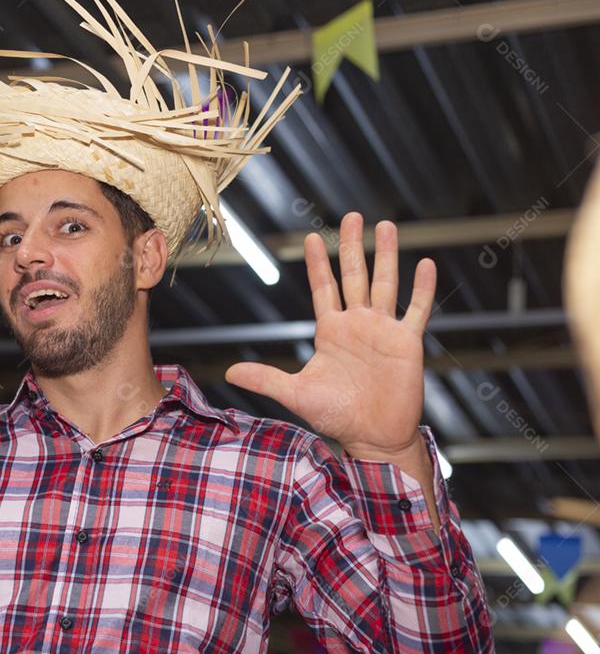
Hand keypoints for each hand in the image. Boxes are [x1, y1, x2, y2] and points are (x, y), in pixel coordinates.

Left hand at [225, 212, 435, 456]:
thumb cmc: (336, 417)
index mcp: (330, 331)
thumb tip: (228, 373)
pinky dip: (421, 288)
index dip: (319, 263)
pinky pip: (417, 310)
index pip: (323, 287)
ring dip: (387, 255)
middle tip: (353, 215)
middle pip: (355, 275)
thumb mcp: (296, 394)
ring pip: (385, 283)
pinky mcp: (407, 343)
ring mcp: (383, 330)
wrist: (373, 437)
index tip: (313, 237)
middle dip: (353, 246)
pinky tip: (424, 264)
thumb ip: (266, 379)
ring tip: (387, 226)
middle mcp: (357, 324)